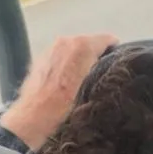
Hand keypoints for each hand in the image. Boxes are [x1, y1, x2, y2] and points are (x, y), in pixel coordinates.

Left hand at [0, 33, 117, 149]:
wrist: (34, 114)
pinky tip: (67, 77)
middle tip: (102, 69)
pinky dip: (67, 61)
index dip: (114, 48)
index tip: (118, 58)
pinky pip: (61, 54)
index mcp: (82, 45)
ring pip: (73, 47)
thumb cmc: (64, 104)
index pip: (106, 39)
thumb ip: (100, 68)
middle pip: (88, 41)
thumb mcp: (91, 86)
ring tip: (85, 75)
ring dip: (81, 56)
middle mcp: (66, 41)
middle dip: (96, 52)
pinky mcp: (41, 56)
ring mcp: (52, 47)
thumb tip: (108, 63)